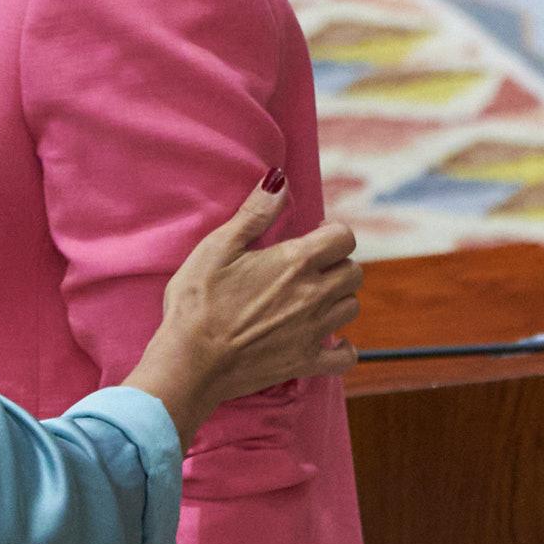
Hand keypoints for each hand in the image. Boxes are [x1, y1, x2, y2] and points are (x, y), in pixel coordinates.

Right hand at [123, 173, 360, 444]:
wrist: (190, 362)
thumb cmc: (197, 302)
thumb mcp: (217, 247)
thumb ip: (254, 213)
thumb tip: (279, 181)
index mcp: (295, 262)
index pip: (344, 238)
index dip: (331, 233)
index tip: (313, 237)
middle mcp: (314, 295)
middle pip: (353, 272)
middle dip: (337, 264)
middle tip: (310, 268)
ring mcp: (313, 332)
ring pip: (351, 307)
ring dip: (338, 299)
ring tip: (312, 299)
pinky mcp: (305, 362)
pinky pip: (345, 357)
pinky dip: (342, 348)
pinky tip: (326, 340)